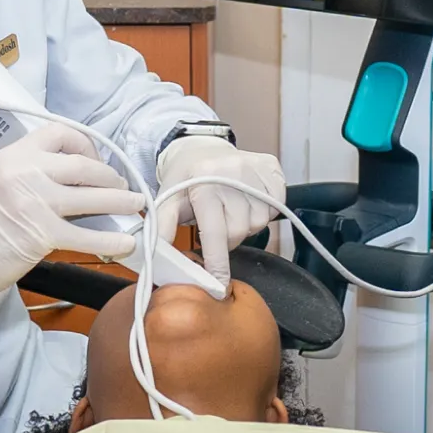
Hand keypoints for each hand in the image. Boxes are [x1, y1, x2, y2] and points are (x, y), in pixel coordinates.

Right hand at [0, 123, 145, 303]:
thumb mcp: (4, 180)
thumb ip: (39, 171)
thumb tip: (86, 176)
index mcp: (15, 154)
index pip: (61, 133)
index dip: (86, 145)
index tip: (97, 160)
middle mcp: (25, 171)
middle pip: (84, 165)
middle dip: (111, 176)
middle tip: (122, 186)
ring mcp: (34, 202)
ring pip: (92, 196)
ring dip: (121, 202)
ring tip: (135, 206)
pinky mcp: (41, 233)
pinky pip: (86, 235)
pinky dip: (110, 240)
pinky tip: (125, 243)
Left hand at [156, 137, 285, 288]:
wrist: (201, 147)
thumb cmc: (184, 178)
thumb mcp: (166, 200)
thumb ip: (162, 228)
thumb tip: (155, 255)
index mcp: (205, 184)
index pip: (216, 235)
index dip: (217, 264)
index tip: (218, 285)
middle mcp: (232, 173)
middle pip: (239, 232)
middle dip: (228, 239)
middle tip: (216, 228)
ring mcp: (254, 168)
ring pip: (259, 222)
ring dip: (246, 224)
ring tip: (230, 211)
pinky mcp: (271, 166)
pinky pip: (276, 204)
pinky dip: (264, 209)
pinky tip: (247, 200)